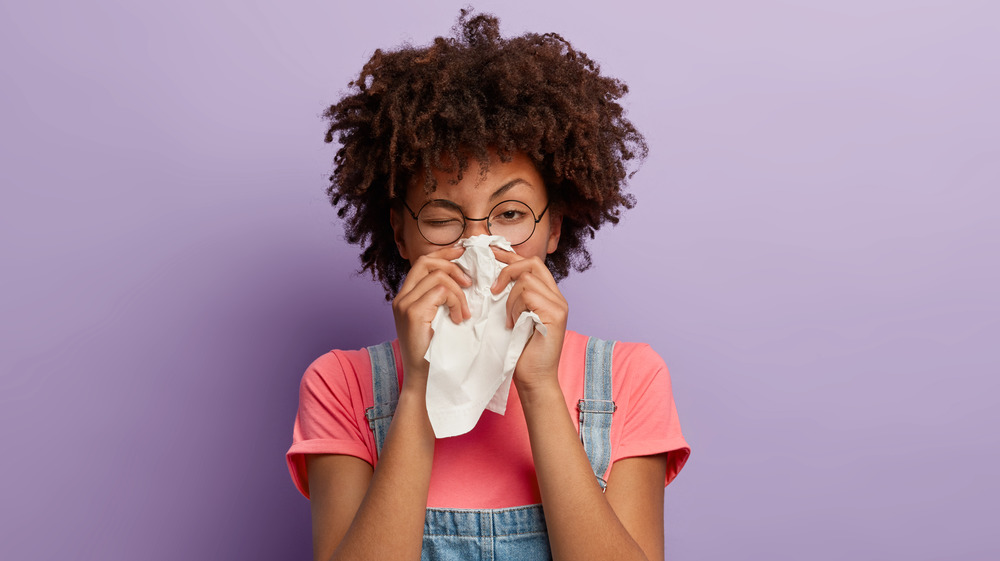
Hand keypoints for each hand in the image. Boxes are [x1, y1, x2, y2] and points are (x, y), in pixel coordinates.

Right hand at [392, 246, 471, 388]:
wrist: (423, 380)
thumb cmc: (435, 353)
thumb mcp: (437, 321)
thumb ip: (441, 301)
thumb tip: (465, 280)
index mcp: (406, 297)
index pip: (422, 263)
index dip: (443, 254)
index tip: (462, 253)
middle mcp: (401, 298)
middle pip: (426, 261)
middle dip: (452, 264)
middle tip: (469, 282)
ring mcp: (405, 304)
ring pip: (439, 277)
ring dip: (459, 293)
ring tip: (464, 313)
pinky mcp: (413, 313)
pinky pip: (442, 292)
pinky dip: (457, 302)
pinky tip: (459, 318)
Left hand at [490, 248, 567, 392]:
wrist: (534, 379)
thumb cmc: (520, 352)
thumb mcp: (513, 317)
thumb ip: (512, 297)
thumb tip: (493, 278)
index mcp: (548, 295)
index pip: (531, 264)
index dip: (510, 255)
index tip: (490, 252)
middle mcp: (557, 297)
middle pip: (532, 263)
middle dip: (508, 270)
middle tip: (492, 289)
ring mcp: (559, 304)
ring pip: (526, 280)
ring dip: (510, 299)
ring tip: (509, 321)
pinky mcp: (556, 314)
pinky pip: (528, 295)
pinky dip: (515, 308)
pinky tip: (514, 325)